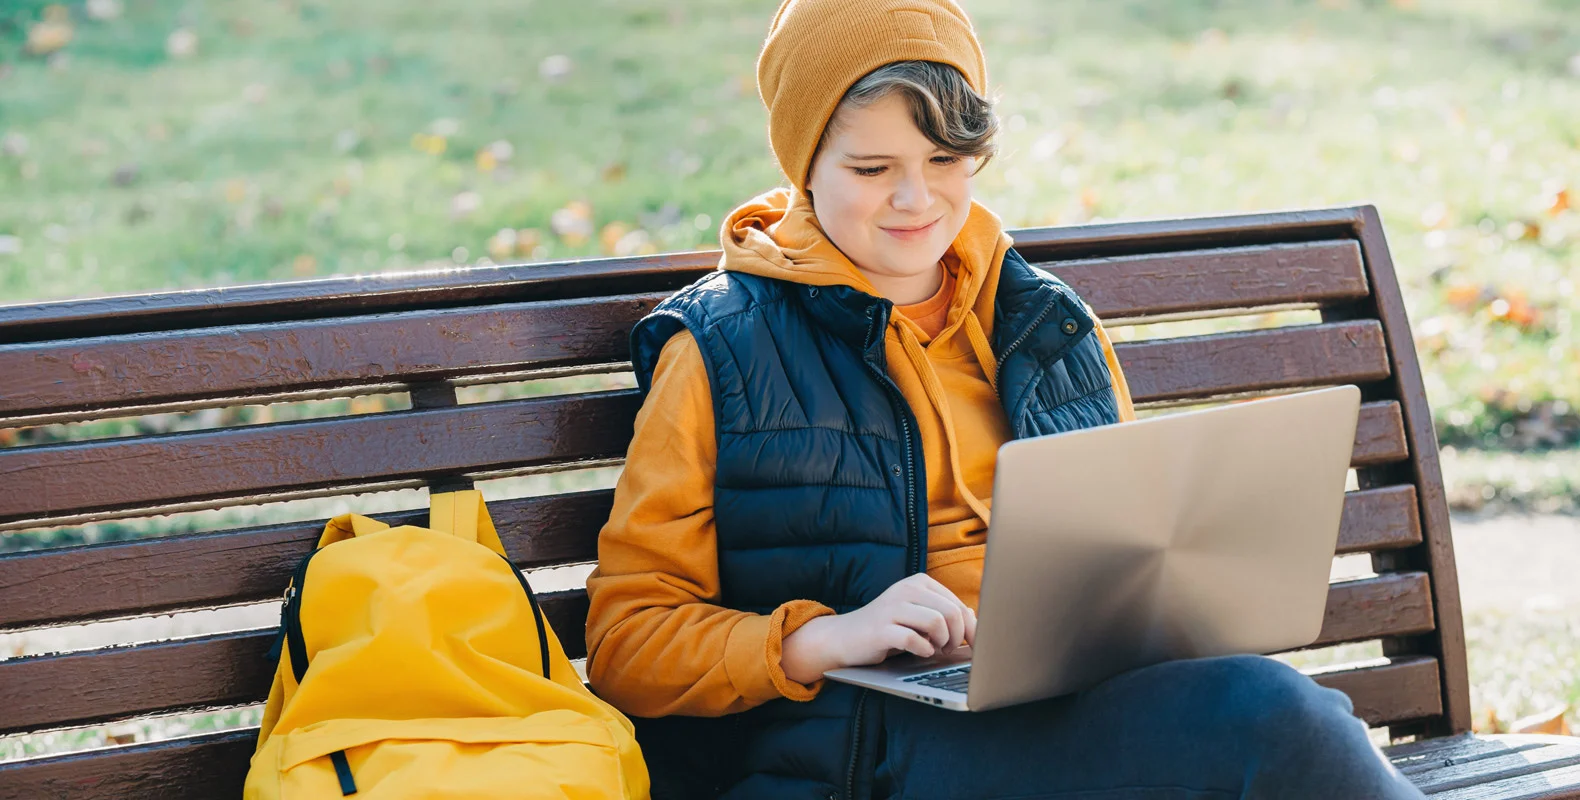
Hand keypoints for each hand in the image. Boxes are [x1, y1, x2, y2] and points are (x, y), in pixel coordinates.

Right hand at [780, 573, 976, 684]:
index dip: (971, 629)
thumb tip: (974, 618)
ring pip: (937, 623)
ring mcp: (892, 607)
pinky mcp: (881, 629)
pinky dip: (923, 649)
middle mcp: (906, 590)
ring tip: (935, 649)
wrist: (844, 637)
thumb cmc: (887, 628)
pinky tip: (920, 651)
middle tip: (950, 649)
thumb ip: (943, 613)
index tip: (972, 645)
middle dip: (958, 637)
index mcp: (919, 582)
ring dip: (942, 643)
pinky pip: (913, 639)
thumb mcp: (917, 615)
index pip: (958, 604)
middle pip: (952, 613)